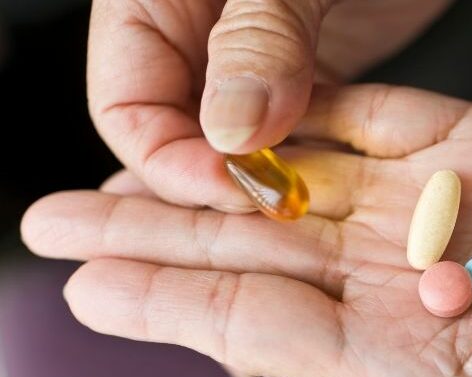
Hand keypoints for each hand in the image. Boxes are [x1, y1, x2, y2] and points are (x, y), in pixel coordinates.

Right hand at [87, 0, 450, 210]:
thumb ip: (260, 37)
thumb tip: (231, 133)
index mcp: (153, 1)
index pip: (126, 105)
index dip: (171, 161)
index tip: (232, 186)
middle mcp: (191, 33)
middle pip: (173, 134)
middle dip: (212, 180)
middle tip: (260, 215)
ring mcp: (246, 55)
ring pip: (229, 139)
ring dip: (254, 180)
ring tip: (281, 220)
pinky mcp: (298, 68)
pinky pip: (282, 128)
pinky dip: (291, 160)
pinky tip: (305, 192)